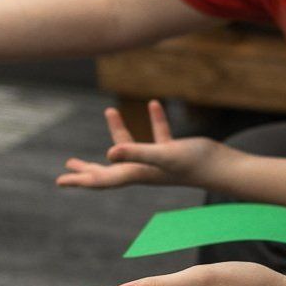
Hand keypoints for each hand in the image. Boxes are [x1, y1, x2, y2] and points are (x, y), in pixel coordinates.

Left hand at [56, 100, 225, 189]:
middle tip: (70, 165)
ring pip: (132, 149)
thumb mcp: (163, 155)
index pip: (102, 179)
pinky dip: (153, 120)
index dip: (81, 179)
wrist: (225, 168)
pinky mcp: (174, 152)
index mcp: (136, 173)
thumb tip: (109, 154)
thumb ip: (136, 153)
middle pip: (110, 171)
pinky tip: (153, 104)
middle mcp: (144, 170)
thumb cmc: (195, 164)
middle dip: (89, 169)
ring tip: (110, 113)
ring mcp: (159, 162)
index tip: (60, 181)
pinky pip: (158, 135)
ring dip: (119, 132)